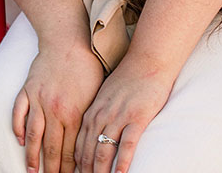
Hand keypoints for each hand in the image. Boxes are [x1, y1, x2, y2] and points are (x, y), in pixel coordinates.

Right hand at [13, 42, 104, 172]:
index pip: (69, 151)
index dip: (68, 169)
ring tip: (32, 172)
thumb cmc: (86, 66)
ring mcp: (38, 99)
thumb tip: (89, 143)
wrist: (67, 40)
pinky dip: (18, 127)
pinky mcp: (28, 89)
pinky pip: (19, 112)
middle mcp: (54, 110)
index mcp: (73, 114)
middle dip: (51, 169)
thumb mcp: (94, 95)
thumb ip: (87, 120)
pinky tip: (20, 140)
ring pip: (33, 135)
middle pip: (50, 148)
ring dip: (32, 156)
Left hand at [74, 57, 172, 172]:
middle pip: (88, 151)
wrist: (147, 60)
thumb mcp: (104, 96)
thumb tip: (91, 136)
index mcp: (92, 111)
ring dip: (100, 171)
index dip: (75, 164)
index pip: (78, 144)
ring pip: (104, 150)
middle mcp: (101, 114)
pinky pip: (127, 143)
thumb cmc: (127, 79)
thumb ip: (97, 115)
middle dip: (85, 171)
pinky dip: (123, 161)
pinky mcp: (137, 117)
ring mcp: (119, 116)